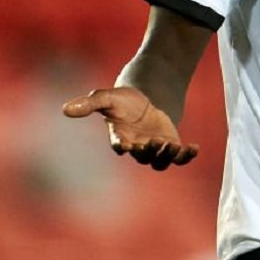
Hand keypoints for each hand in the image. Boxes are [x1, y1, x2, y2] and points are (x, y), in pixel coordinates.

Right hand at [62, 87, 198, 170]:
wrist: (144, 100)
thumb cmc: (122, 101)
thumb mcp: (106, 97)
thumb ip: (89, 104)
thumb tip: (65, 109)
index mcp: (120, 138)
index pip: (119, 146)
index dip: (122, 146)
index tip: (125, 144)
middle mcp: (137, 147)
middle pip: (142, 156)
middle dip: (148, 152)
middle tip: (154, 142)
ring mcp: (154, 149)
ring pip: (160, 161)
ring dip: (166, 156)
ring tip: (172, 145)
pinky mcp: (169, 146)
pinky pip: (178, 157)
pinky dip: (186, 156)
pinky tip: (194, 148)